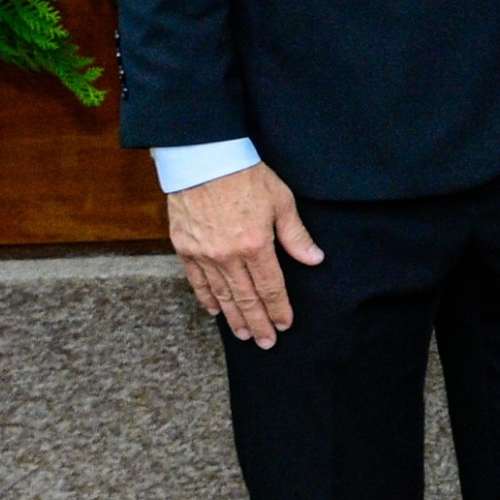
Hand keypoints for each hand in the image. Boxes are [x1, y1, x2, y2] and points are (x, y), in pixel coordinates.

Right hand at [167, 163, 323, 349]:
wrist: (202, 157)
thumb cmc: (245, 175)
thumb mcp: (281, 201)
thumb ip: (296, 236)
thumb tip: (315, 260)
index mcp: (256, 245)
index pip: (271, 287)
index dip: (279, 309)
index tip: (285, 325)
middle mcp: (228, 256)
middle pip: (246, 298)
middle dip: (258, 323)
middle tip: (265, 342)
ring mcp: (204, 253)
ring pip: (222, 294)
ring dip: (233, 317)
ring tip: (243, 334)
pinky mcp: (184, 247)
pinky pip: (196, 280)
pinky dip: (206, 297)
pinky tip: (215, 310)